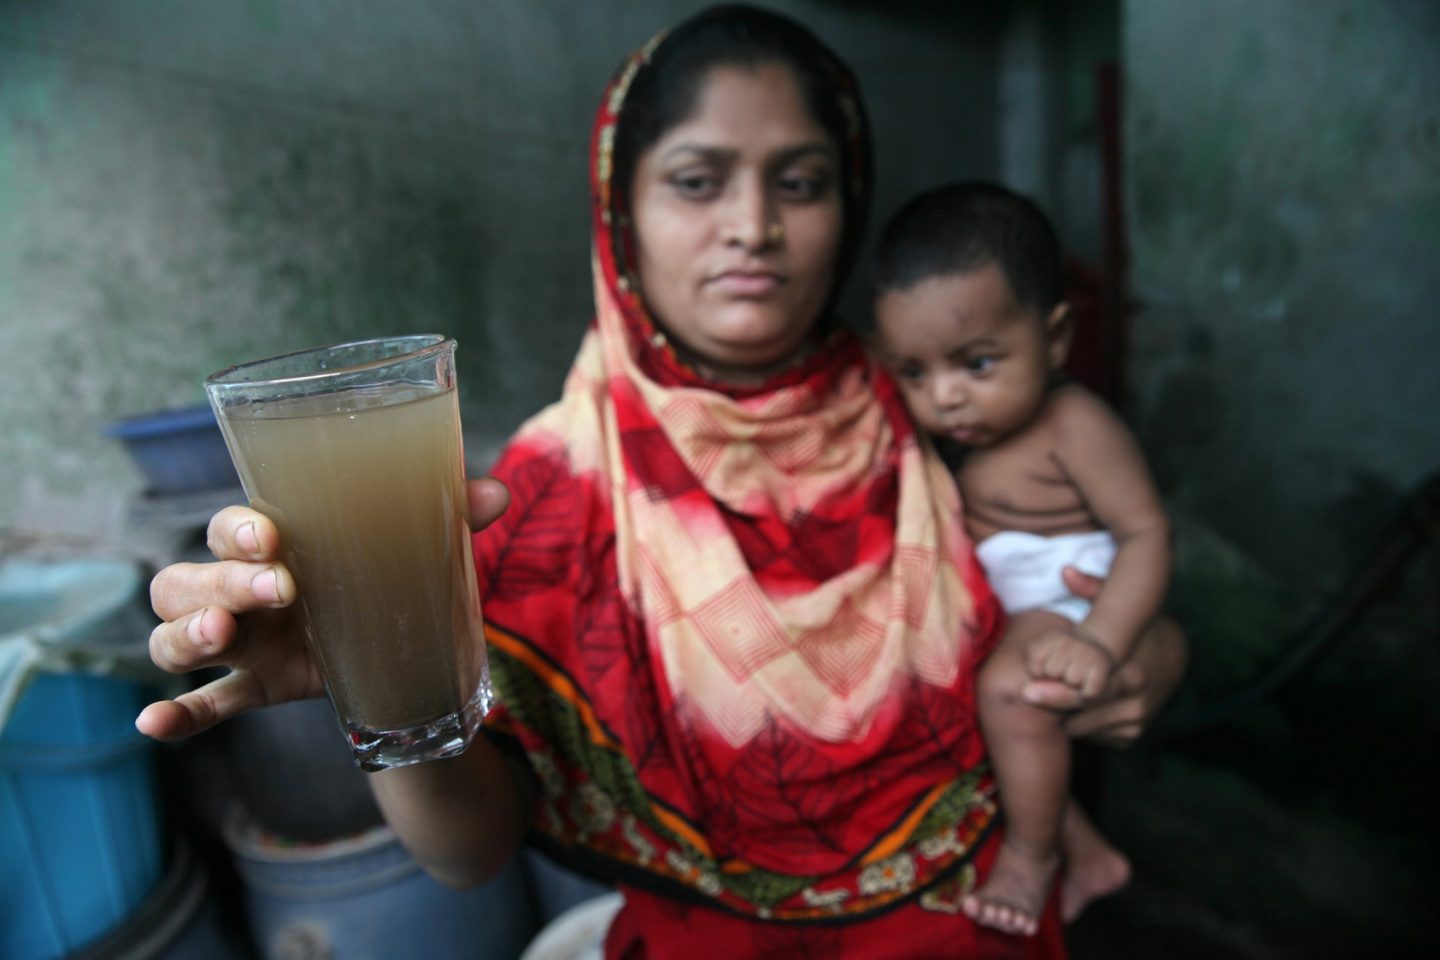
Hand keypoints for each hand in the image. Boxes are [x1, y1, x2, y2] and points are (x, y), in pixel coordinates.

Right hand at [137, 477, 509, 741]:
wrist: (396, 642)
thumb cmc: (386, 572)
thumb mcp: (414, 546)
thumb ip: (449, 516)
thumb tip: (497, 492)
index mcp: (273, 544)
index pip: (229, 527)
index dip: (239, 530)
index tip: (273, 536)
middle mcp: (239, 588)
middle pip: (189, 579)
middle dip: (223, 582)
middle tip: (279, 592)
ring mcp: (241, 642)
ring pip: (175, 634)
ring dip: (186, 635)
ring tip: (222, 636)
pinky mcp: (252, 688)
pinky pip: (202, 702)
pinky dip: (177, 714)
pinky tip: (156, 726)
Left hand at [1021, 566, 1188, 746]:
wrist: (1174, 658)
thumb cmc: (1138, 630)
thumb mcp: (1120, 608)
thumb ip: (1093, 590)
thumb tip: (1066, 570)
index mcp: (1130, 673)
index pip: (1087, 694)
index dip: (1055, 694)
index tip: (1027, 692)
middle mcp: (1136, 703)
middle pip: (1082, 717)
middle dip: (1053, 707)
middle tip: (1028, 695)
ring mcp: (1135, 723)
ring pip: (1085, 729)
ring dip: (1066, 716)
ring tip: (1054, 695)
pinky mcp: (1131, 736)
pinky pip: (1095, 737)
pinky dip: (1082, 725)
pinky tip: (1077, 707)